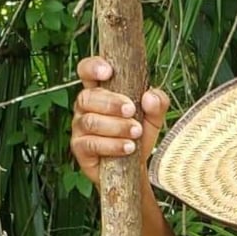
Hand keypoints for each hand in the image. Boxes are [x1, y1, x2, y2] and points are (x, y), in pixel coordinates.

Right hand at [70, 57, 168, 187]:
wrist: (135, 168)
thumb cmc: (139, 136)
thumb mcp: (154, 118)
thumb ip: (157, 104)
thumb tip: (151, 96)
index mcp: (99, 91)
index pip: (87, 71)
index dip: (92, 67)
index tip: (108, 71)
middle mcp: (85, 106)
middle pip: (88, 96)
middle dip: (111, 103)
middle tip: (132, 110)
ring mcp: (79, 127)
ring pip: (90, 121)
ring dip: (116, 126)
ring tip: (136, 132)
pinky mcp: (80, 148)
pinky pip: (90, 143)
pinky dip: (112, 145)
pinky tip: (128, 147)